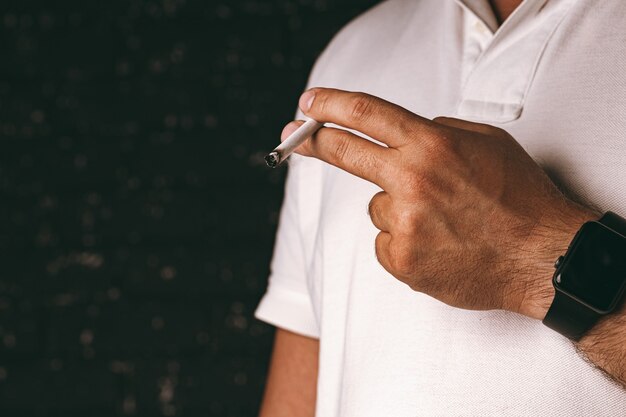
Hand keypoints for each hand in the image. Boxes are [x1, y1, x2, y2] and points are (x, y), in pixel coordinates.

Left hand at [282, 88, 597, 318]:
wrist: (539, 256)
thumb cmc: (519, 198)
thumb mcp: (487, 143)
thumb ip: (440, 132)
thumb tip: (405, 134)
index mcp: (433, 146)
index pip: (367, 114)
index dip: (332, 105)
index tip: (309, 103)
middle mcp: (412, 181)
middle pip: (346, 153)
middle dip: (315, 141)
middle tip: (296, 136)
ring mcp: (404, 223)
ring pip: (376, 207)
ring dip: (398, 210)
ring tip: (441, 221)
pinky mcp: (401, 260)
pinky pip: (384, 242)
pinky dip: (403, 242)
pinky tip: (436, 243)